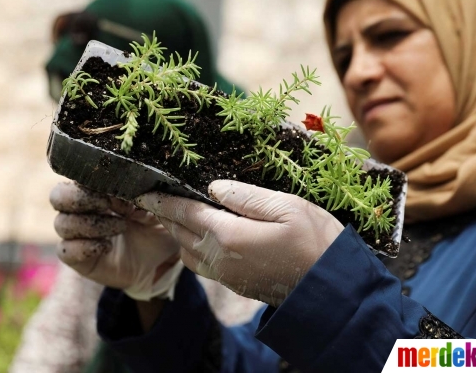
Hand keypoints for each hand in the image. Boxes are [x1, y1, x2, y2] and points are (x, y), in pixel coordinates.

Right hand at [51, 181, 182, 300]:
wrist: (161, 259)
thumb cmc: (155, 225)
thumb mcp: (153, 207)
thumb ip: (138, 197)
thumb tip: (119, 194)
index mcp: (96, 190)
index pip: (76, 177)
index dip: (91, 180)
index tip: (114, 187)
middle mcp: (81, 210)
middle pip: (58, 196)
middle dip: (80, 198)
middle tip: (108, 205)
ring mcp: (77, 235)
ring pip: (62, 224)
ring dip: (92, 224)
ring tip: (121, 226)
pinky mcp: (78, 259)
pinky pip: (66, 251)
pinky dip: (85, 248)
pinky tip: (107, 246)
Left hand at [135, 180, 344, 305]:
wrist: (331, 287)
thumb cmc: (315, 241)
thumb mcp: (286, 207)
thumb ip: (246, 196)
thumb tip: (213, 188)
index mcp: (229, 235)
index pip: (185, 213)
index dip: (163, 200)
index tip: (144, 191)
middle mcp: (220, 258)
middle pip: (181, 232)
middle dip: (166, 214)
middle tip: (155, 198)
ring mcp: (227, 275)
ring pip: (188, 251)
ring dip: (179, 232)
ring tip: (178, 213)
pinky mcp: (235, 283)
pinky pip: (202, 265)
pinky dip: (192, 248)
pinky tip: (201, 236)